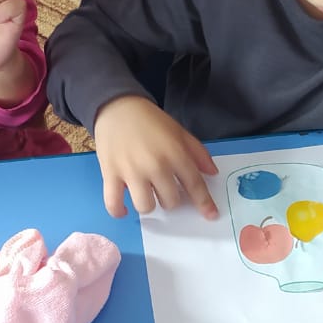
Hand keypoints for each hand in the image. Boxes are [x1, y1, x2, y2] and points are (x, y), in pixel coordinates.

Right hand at [92, 96, 217, 218]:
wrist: (117, 107)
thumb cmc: (149, 120)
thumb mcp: (179, 131)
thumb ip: (198, 152)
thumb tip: (212, 173)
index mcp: (174, 153)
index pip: (194, 184)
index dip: (204, 202)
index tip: (210, 215)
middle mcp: (155, 165)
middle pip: (171, 200)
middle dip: (171, 198)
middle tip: (164, 188)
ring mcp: (131, 171)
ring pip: (146, 206)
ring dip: (149, 204)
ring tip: (146, 194)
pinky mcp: (110, 174)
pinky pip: (114, 203)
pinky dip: (119, 211)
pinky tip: (125, 209)